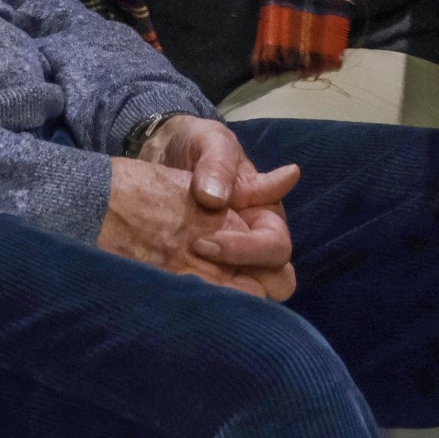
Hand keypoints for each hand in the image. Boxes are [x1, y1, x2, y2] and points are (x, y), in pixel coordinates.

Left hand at [97, 117, 299, 299]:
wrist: (161, 148)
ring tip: (180, 282)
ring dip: (217, 294)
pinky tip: (165, 285)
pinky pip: (206, 292)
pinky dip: (192, 292)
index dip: (246, 251)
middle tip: (196, 266)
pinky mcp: (199, 268)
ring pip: (242, 295)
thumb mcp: (211, 142)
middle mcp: (254, 242)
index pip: (276, 249)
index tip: (204, 242)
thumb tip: (216, 199)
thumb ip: (217, 165)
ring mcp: (228, 260)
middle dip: (244, 284)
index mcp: (266, 214)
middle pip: (273, 283)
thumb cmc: (197, 142)